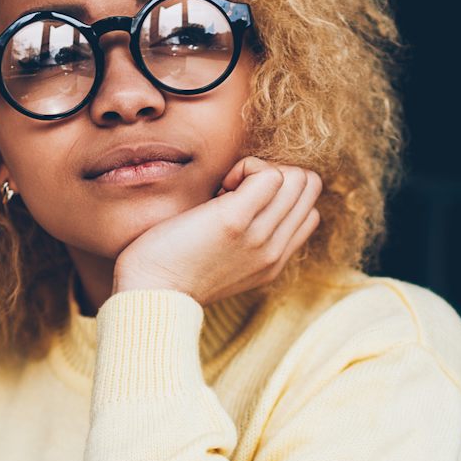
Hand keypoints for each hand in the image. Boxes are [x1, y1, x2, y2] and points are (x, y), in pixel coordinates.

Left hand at [111, 157, 321, 304]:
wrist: (150, 294)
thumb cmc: (173, 270)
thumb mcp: (225, 263)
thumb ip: (247, 240)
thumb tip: (243, 198)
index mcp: (273, 262)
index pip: (310, 212)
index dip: (280, 195)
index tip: (242, 203)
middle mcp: (274, 251)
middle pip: (309, 187)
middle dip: (275, 175)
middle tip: (234, 190)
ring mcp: (259, 237)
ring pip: (296, 178)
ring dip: (259, 170)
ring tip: (226, 188)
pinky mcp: (235, 221)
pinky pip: (269, 174)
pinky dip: (246, 167)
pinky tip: (221, 185)